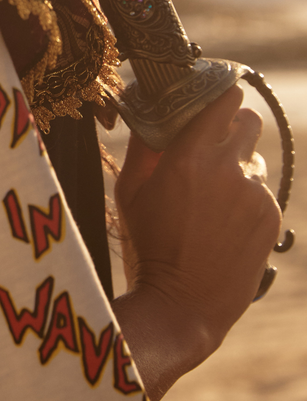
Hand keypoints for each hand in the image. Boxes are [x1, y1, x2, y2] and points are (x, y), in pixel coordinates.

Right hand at [111, 86, 280, 400]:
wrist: (183, 306)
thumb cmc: (147, 247)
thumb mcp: (129, 192)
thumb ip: (143, 145)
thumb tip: (148, 110)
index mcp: (189, 157)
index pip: (224, 99)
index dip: (219, 93)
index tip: (210, 97)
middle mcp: (228, 169)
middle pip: (248, 121)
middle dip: (231, 126)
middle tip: (210, 144)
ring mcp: (255, 194)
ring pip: (254, 160)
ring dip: (236, 167)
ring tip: (211, 198)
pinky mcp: (270, 217)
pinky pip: (261, 191)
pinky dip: (245, 197)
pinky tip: (223, 223)